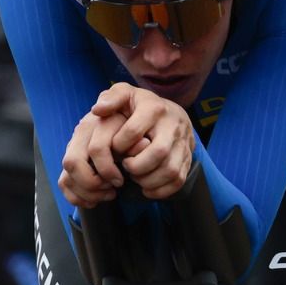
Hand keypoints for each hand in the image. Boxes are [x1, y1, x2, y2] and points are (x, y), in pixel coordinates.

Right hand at [59, 110, 135, 206]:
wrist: (127, 130)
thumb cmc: (134, 134)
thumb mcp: (140, 136)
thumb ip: (140, 141)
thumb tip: (143, 145)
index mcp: (100, 123)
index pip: (96, 149)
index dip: (108, 170)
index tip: (120, 181)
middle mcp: (81, 134)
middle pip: (72, 163)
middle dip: (92, 184)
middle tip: (111, 189)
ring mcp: (73, 149)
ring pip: (67, 176)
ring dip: (86, 193)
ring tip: (108, 195)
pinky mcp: (70, 162)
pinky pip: (64, 184)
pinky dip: (77, 198)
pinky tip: (95, 200)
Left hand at [89, 83, 195, 199]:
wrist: (172, 114)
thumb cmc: (141, 107)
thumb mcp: (126, 94)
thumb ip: (111, 98)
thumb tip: (97, 110)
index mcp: (154, 108)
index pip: (134, 132)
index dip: (119, 145)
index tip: (115, 148)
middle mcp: (173, 125)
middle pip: (158, 153)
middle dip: (137, 166)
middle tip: (127, 166)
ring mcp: (183, 143)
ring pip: (170, 170)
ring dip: (149, 180)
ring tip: (136, 177)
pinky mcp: (188, 159)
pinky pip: (178, 180)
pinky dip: (161, 190)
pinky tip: (147, 187)